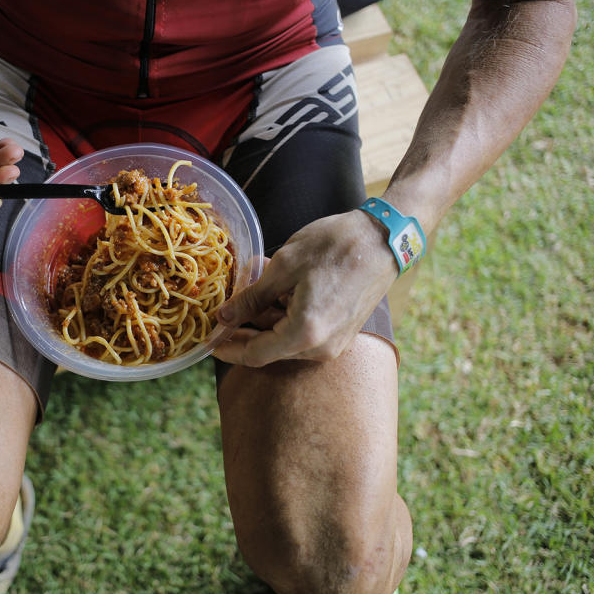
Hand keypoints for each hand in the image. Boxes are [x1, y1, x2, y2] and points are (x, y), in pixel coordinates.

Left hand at [214, 209, 396, 366]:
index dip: (228, 349)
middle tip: (223, 309)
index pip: (254, 355)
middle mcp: (321, 348)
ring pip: (285, 338)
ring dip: (265, 316)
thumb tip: (224, 317)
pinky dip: (285, 313)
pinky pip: (304, 331)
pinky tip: (276, 288)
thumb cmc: (335, 246)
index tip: (208, 341)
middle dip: (244, 329)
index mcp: (304, 334)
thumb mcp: (284, 267)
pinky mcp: (342, 332)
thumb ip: (251, 298)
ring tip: (252, 283)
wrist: (385, 238)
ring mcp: (335, 342)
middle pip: (269, 348)